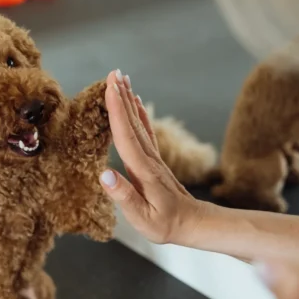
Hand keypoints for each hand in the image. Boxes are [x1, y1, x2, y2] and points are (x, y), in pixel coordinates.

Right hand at [98, 69, 202, 243]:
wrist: (193, 224)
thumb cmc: (166, 225)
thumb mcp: (142, 218)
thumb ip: (124, 196)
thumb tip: (105, 174)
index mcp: (142, 170)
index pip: (125, 135)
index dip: (116, 111)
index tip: (109, 88)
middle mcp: (148, 159)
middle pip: (132, 122)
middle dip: (122, 97)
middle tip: (114, 73)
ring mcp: (153, 157)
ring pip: (138, 123)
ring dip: (129, 101)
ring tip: (122, 80)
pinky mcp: (155, 160)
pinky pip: (145, 130)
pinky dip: (139, 114)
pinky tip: (137, 103)